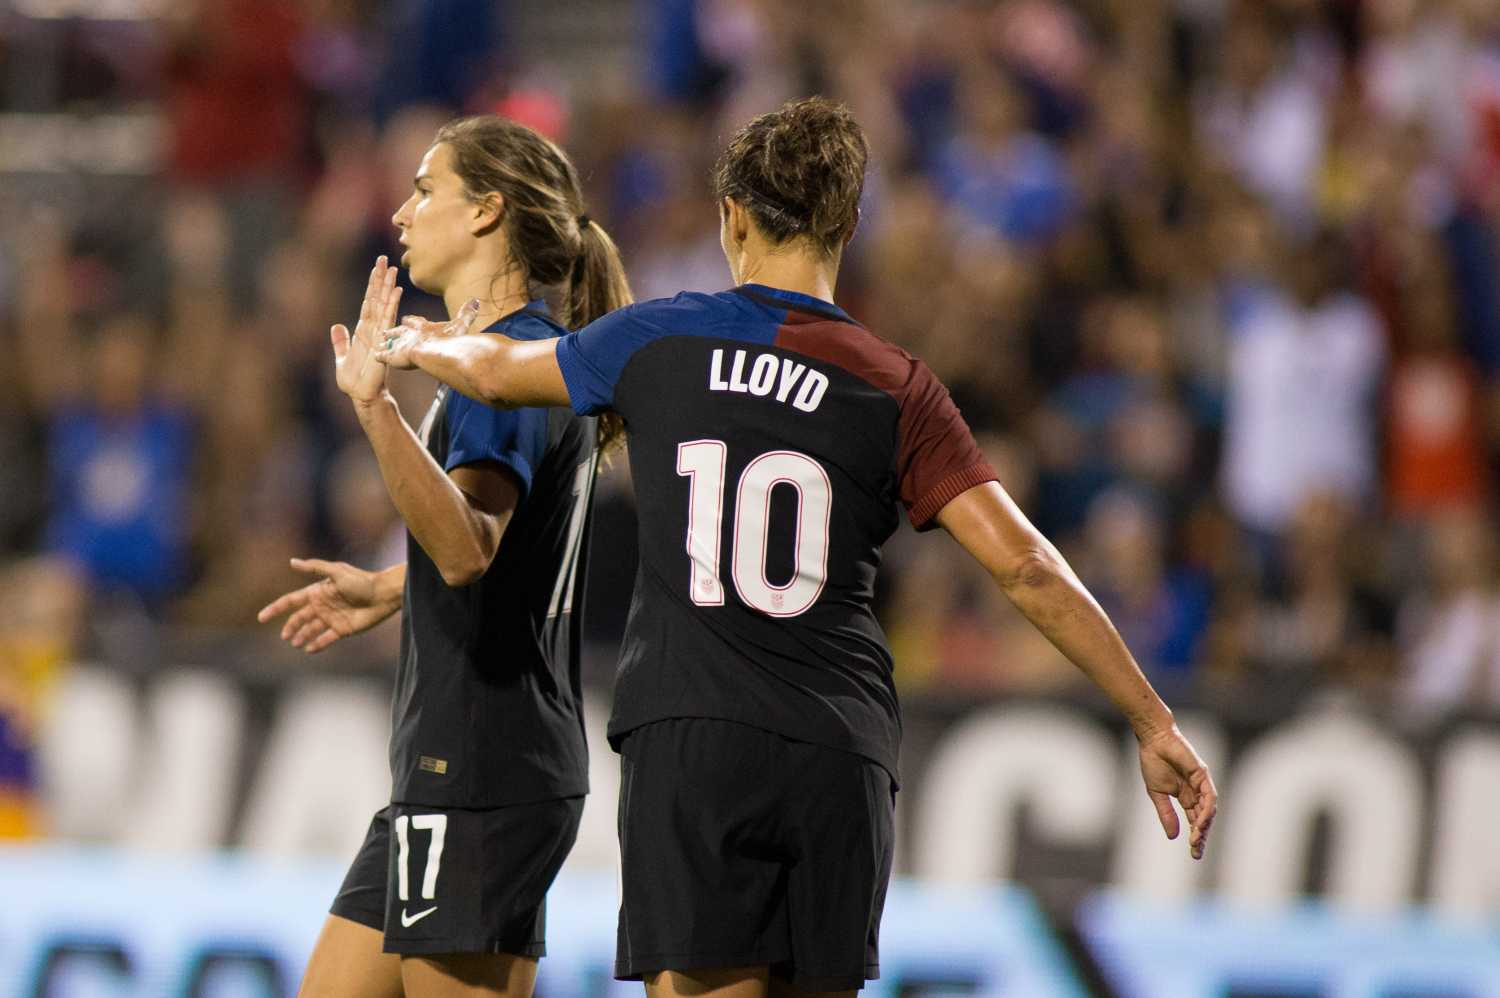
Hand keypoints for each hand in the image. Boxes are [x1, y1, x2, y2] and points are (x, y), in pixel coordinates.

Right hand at [256, 558, 398, 652]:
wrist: (383, 594)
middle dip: (290, 627)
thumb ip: (314, 568)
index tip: (261, 617)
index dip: (276, 608)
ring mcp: (331, 618)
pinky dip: (317, 645)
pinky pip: (326, 639)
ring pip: (310, 630)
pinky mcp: (342, 629)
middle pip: (299, 618)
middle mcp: (322, 606)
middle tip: (284, 637)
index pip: (291, 601)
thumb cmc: (361, 580)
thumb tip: (291, 562)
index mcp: (317, 592)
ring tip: (295, 644)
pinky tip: (309, 650)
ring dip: (301, 637)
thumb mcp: (337, 571)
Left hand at [332, 256, 402, 401]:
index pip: (368, 302)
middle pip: (376, 298)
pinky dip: (391, 304)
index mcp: (362, 330)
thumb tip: (336, 326)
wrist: (362, 395)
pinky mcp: (382, 340)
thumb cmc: (354, 381)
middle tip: (385, 259)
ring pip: (383, 304)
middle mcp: (372, 328)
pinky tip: (396, 290)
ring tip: (393, 269)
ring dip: (388, 286)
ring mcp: (378, 333)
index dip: (372, 285)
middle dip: (380, 278)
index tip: (377, 268)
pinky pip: (387, 318)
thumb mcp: (341, 357)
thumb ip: (340, 342)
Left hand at [374, 297, 479, 369]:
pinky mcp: (393, 356)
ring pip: (390, 343)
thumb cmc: (449, 340)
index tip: (407, 319)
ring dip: (386, 344)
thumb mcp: (460, 325)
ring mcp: (400, 345)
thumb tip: (476, 301)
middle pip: (400, 331)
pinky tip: (375, 357)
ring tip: (379, 344)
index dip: (412, 322)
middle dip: (395, 331)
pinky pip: (383, 356)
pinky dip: (380, 356)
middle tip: (388, 330)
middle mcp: (410, 335)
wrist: (435, 351)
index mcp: (423, 327)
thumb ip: (467, 314)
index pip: (415, 322)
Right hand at [1137, 724, 1217, 859]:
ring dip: (1203, 826)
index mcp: (1185, 797)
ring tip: (1196, 839)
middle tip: (1196, 851)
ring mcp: (1201, 784)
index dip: (1195, 837)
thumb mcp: (1157, 794)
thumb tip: (1173, 836)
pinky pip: (1209, 797)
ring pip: (1209, 810)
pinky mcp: (1203, 775)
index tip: (1194, 854)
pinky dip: (1206, 811)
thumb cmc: (1153, 762)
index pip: (1194, 821)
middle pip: (1204, 819)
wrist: (1153, 741)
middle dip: (1201, 836)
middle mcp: (1196, 792)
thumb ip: (1166, 814)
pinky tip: (1200, 823)